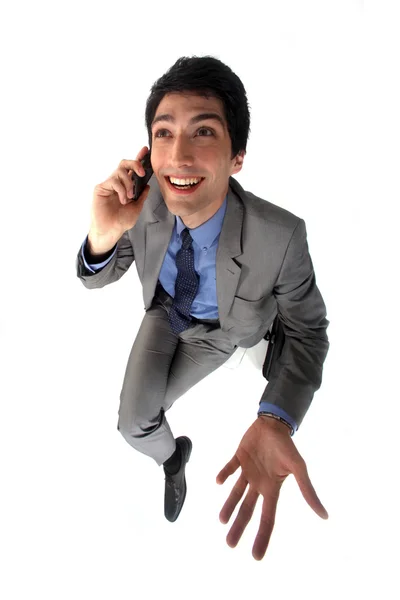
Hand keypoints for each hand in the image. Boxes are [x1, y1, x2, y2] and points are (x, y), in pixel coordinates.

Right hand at [88, 146, 150, 253]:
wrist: (110, 231)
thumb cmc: (121, 221)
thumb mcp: (136, 208)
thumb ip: (141, 196)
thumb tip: (148, 185)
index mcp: (126, 186)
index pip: (132, 169)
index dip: (139, 158)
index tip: (146, 150)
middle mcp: (117, 182)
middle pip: (125, 163)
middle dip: (135, 163)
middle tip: (141, 172)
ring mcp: (109, 184)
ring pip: (120, 171)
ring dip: (128, 183)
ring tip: (129, 196)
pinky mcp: (101, 187)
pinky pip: (113, 181)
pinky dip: (121, 189)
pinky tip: (123, 200)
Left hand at [216, 416, 327, 560]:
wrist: (276, 424)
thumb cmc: (287, 446)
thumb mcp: (299, 469)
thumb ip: (307, 491)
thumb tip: (324, 516)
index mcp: (272, 488)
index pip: (267, 518)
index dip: (262, 537)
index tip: (256, 556)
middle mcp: (259, 483)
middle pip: (247, 510)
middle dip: (239, 526)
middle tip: (230, 544)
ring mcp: (248, 471)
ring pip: (236, 493)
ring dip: (229, 505)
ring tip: (222, 520)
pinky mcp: (239, 457)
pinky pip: (230, 468)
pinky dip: (224, 474)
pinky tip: (218, 482)